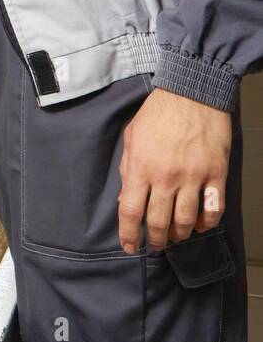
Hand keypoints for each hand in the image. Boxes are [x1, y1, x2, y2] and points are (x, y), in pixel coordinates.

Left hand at [118, 88, 230, 253]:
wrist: (192, 93)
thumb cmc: (158, 114)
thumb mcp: (132, 138)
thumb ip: (128, 169)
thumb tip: (125, 197)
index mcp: (140, 168)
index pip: (130, 211)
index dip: (128, 234)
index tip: (129, 247)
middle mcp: (165, 177)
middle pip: (158, 222)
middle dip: (155, 240)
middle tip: (154, 245)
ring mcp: (193, 177)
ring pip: (185, 220)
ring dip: (179, 234)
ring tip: (174, 236)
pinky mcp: (216, 174)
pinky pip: (212, 209)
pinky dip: (206, 223)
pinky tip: (198, 225)